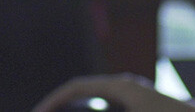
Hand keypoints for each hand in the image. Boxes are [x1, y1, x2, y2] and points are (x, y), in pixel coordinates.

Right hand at [31, 73, 194, 111]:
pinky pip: (109, 108)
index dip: (53, 101)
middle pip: (83, 93)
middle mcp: (126, 86)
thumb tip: (73, 99)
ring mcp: (135, 96)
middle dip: (62, 107)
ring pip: (96, 102)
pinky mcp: (141, 107)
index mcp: (121, 86)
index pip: (76, 87)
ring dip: (79, 110)